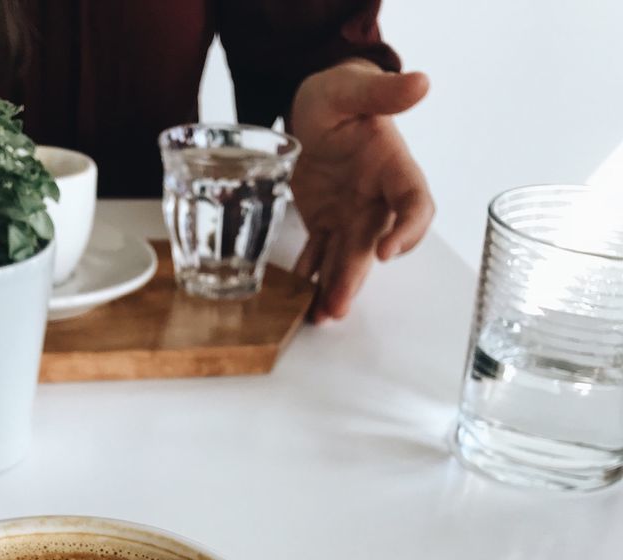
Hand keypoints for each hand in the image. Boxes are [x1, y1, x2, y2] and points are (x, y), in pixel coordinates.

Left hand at [290, 61, 433, 322]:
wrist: (313, 106)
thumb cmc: (338, 92)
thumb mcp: (353, 86)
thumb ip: (382, 91)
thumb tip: (421, 82)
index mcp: (394, 167)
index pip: (414, 203)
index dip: (407, 229)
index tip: (388, 251)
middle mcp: (377, 199)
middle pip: (373, 244)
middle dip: (357, 275)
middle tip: (340, 304)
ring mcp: (351, 216)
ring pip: (346, 258)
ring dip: (335, 287)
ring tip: (321, 316)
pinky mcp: (325, 224)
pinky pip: (319, 255)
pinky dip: (310, 277)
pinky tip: (298, 300)